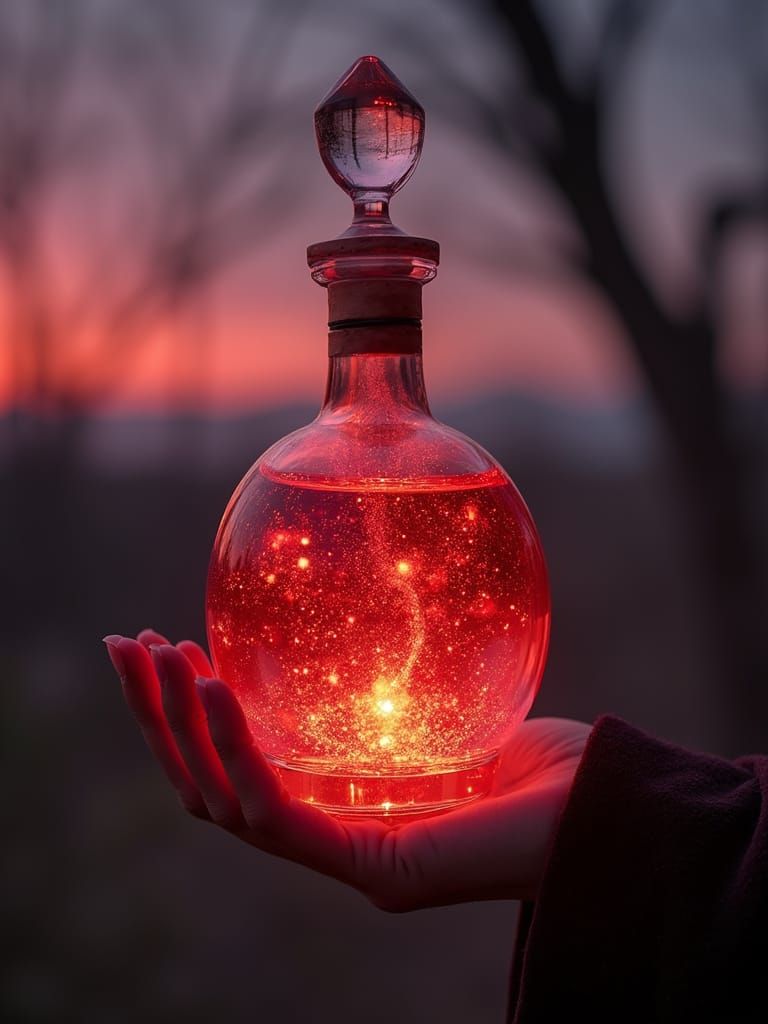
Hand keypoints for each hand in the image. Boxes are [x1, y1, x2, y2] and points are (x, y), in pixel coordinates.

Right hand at [104, 630, 589, 910]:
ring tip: (158, 655)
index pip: (239, 772)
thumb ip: (395, 687)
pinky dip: (235, 748)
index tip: (168, 649)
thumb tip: (362, 614)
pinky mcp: (369, 866)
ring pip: (222, 802)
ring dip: (181, 726)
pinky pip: (273, 811)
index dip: (193, 717)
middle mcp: (332, 839)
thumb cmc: (547, 765)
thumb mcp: (450, 710)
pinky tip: (213, 684)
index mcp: (344, 810)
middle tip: (125, 647)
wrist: (609, 814)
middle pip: (210, 788)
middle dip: (160, 717)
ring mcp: (346, 860)